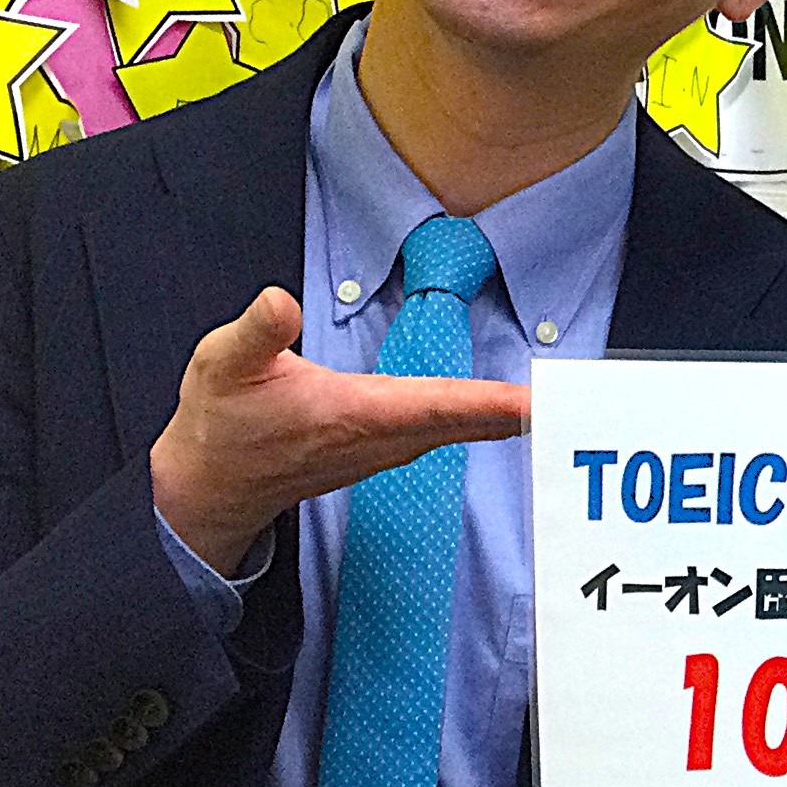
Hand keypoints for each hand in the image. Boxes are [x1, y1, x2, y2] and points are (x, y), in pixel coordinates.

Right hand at [149, 287, 531, 574]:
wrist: (210, 484)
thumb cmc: (221, 420)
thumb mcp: (224, 364)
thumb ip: (256, 333)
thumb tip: (279, 302)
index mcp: (349, 413)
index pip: (430, 407)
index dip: (483, 405)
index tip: (532, 404)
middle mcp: (377, 439)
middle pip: (461, 424)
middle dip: (516, 414)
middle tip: (575, 404)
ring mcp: (383, 451)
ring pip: (457, 434)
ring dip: (505, 421)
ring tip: (556, 404)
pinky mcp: (382, 451)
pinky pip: (444, 436)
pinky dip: (479, 424)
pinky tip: (508, 415)